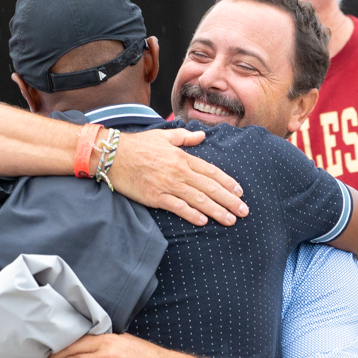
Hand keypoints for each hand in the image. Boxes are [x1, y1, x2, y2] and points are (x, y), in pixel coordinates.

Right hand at [109, 128, 248, 226]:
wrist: (113, 155)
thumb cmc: (138, 145)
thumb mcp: (164, 136)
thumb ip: (185, 137)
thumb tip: (202, 137)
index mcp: (182, 157)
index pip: (211, 171)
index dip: (227, 182)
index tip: (240, 192)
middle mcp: (178, 172)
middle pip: (209, 187)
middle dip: (229, 200)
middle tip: (244, 211)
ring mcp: (167, 185)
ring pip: (198, 199)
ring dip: (216, 211)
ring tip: (231, 220)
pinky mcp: (155, 197)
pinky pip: (177, 207)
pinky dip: (191, 214)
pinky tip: (203, 221)